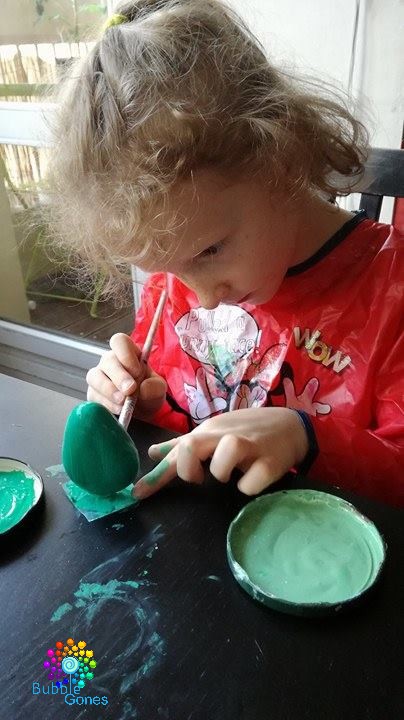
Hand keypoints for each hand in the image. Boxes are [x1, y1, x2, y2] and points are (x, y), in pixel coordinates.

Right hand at [86, 332, 166, 417]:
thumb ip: (155, 386)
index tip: (137, 371)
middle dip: (119, 376)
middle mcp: (110, 361)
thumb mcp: (158, 388)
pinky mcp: (93, 394)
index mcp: (127, 352)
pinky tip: (118, 410)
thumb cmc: (148, 392)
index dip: (126, 354)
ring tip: (123, 402)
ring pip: (95, 377)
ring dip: (109, 390)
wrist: (142, 411)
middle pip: (107, 360)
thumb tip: (143, 388)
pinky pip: (94, 396)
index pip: (119, 341)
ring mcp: (99, 377)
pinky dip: (106, 404)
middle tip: (130, 390)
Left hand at [133, 407, 308, 498]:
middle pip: (193, 444)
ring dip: (222, 472)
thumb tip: (152, 453)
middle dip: (186, 467)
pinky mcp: (271, 462)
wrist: (290, 425)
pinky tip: (252, 481)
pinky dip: (248, 486)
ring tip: (230, 474)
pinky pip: (252, 482)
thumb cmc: (246, 431)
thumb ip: (181, 447)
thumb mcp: (213, 434)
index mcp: (208, 432)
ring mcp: (249, 447)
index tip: (136, 494)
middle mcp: (225, 436)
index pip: (176, 451)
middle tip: (196, 478)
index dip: (155, 475)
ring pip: (225, 458)